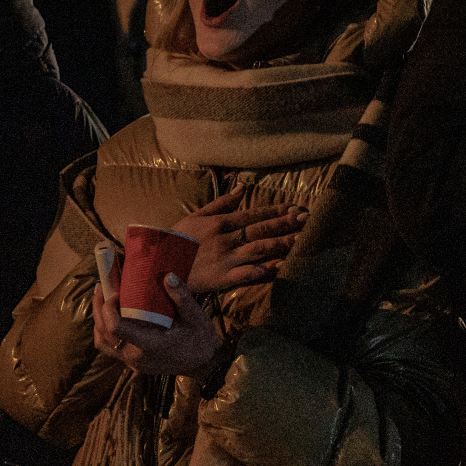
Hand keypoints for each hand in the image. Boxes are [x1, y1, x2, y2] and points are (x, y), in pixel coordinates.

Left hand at [91, 267, 222, 378]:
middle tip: (101, 286)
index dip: (109, 308)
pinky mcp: (132, 363)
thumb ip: (181, 297)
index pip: (117, 328)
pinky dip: (104, 332)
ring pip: (103, 342)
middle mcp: (136, 357)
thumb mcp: (195, 316)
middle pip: (104, 333)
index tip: (115, 292)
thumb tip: (168, 276)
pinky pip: (109, 348)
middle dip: (98, 308)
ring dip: (98, 320)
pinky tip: (108, 317)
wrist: (204, 364)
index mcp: (150, 345)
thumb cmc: (200, 339)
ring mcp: (132, 363)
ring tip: (101, 299)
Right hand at [173, 187, 306, 294]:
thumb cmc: (176, 240)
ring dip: (281, 244)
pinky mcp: (223, 278)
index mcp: (220, 223)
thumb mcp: (196, 216)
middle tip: (307, 219)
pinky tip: (280, 266)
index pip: (254, 215)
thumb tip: (243, 187)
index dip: (276, 211)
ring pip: (259, 249)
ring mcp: (226, 259)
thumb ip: (222, 203)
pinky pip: (247, 273)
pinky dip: (264, 269)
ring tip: (301, 239)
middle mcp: (226, 239)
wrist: (158, 265)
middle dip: (286, 224)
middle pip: (261, 230)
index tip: (296, 208)